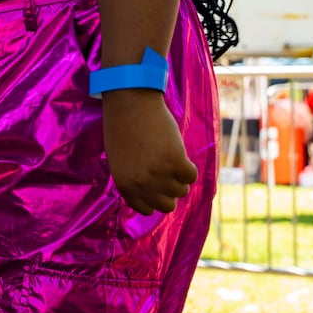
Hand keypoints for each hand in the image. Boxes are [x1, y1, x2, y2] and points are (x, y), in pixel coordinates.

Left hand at [101, 90, 197, 214]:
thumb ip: (135, 181)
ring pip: (181, 190)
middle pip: (167, 205)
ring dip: (179, 176)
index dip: (154, 197)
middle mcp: (142, 184)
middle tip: (165, 170)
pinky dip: (189, 166)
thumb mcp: (121, 162)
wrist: (130, 103)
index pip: (147, 209)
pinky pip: (191, 175)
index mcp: (125, 186)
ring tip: (168, 156)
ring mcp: (159, 174)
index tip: (157, 185)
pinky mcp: (175, 161)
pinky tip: (178, 152)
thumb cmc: (124, 129)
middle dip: (169, 189)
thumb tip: (155, 195)